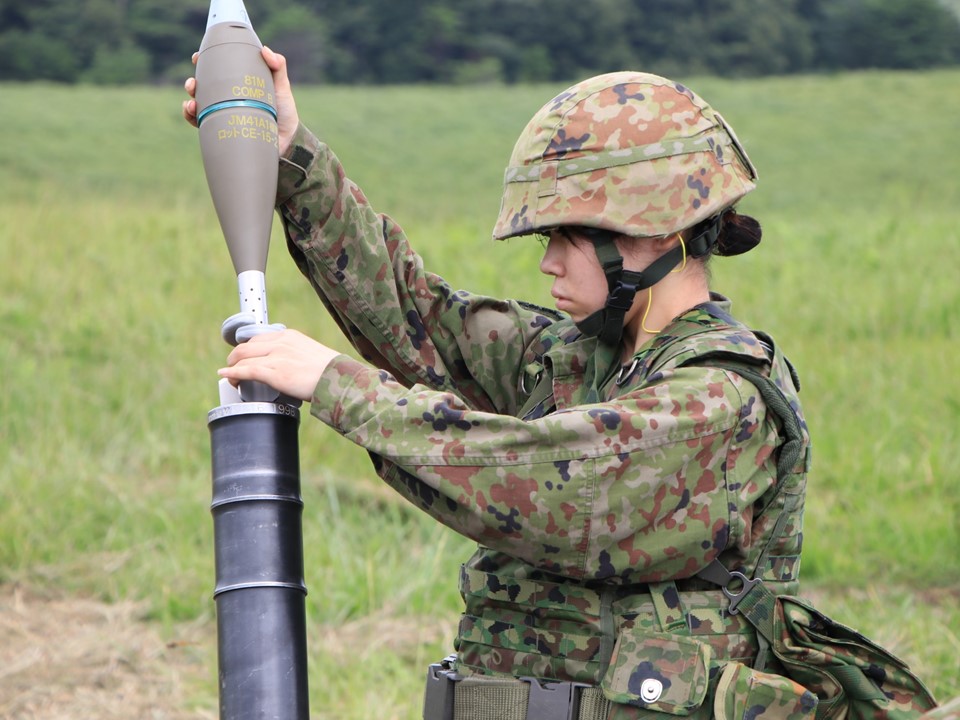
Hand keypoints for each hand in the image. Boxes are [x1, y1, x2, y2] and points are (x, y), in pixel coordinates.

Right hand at [182, 46, 299, 155]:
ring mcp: (224, 115)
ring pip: (198, 104)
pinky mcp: (222, 132)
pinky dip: (192, 117)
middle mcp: (227, 99)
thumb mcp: (281, 87)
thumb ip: (278, 67)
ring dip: (190, 100)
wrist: (287, 142)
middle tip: (193, 84)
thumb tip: (265, 50)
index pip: (216, 71)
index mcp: (237, 85)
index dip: (204, 62)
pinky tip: (193, 113)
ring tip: (192, 102)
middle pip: (202, 87)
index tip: (197, 57)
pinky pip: (201, 124)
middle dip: (192, 83)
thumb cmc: (284, 112)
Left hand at [219, 329, 340, 401]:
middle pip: (246, 346)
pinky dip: (233, 374)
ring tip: (229, 376)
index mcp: (289, 336)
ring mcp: (277, 357)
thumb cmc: (330, 371)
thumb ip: (296, 354)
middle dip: (235, 357)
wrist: (338, 379)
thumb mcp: (310, 353)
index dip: (247, 348)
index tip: (243, 356)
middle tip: (232, 366)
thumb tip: (289, 366)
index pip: (259, 338)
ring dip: (232, 367)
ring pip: (243, 358)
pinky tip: (226, 377)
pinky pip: (247, 371)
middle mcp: (280, 343)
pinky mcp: (275, 373)